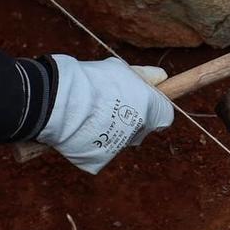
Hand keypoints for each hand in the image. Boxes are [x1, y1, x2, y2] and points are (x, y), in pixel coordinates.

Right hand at [36, 55, 174, 173]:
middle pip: (142, 128)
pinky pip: (101, 148)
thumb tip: (162, 76)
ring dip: (113, 128)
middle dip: (131, 117)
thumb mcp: (122, 69)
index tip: (139, 97)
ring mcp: (121, 148)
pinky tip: (83, 125)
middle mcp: (141, 132)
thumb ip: (145, 75)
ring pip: (122, 138)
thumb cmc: (96, 80)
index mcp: (153, 110)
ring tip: (92, 111)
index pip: (165, 115)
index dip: (153, 106)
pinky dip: (95, 138)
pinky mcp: (100, 159)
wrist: (64, 100)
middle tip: (110, 101)